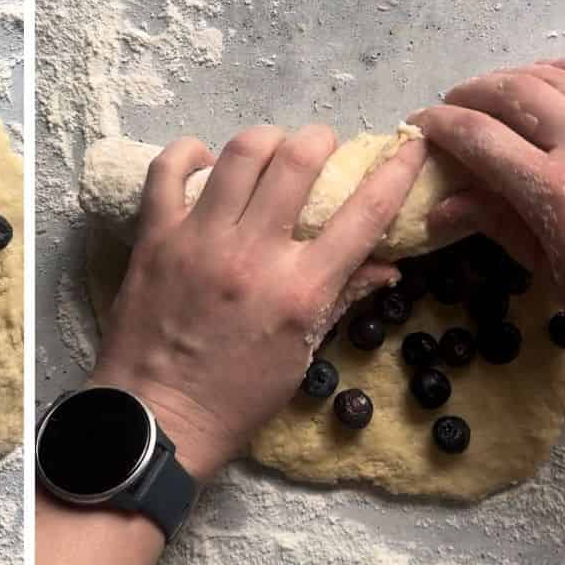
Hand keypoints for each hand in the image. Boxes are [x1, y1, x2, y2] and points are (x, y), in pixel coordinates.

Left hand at [90, 126, 426, 481]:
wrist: (157, 423)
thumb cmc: (233, 403)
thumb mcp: (298, 358)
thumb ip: (338, 301)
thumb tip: (384, 267)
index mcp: (300, 290)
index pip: (365, 213)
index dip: (397, 170)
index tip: (409, 146)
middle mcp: (254, 254)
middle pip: (300, 158)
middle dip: (320, 141)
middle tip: (318, 152)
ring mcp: (201, 241)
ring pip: (242, 152)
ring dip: (265, 142)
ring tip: (266, 155)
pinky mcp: (155, 240)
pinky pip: (167, 171)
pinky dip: (188, 154)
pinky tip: (203, 164)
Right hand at [412, 57, 564, 345]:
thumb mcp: (547, 268)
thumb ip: (497, 223)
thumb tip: (441, 209)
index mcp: (555, 191)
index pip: (482, 141)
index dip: (443, 126)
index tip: (420, 123)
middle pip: (515, 95)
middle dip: (472, 94)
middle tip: (450, 105)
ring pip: (557, 76)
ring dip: (514, 77)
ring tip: (491, 91)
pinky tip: (545, 77)